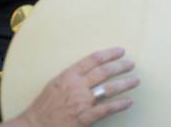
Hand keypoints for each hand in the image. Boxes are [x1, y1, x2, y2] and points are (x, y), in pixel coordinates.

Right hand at [16, 48, 138, 126]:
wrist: (35, 125)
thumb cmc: (44, 105)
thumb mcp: (56, 82)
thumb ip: (73, 75)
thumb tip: (90, 69)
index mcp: (69, 74)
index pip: (93, 59)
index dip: (109, 54)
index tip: (120, 51)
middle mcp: (77, 85)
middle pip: (104, 71)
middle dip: (120, 66)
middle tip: (131, 64)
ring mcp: (82, 101)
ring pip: (109, 88)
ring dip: (125, 83)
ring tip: (136, 80)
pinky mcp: (85, 117)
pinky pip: (107, 109)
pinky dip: (120, 104)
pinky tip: (129, 102)